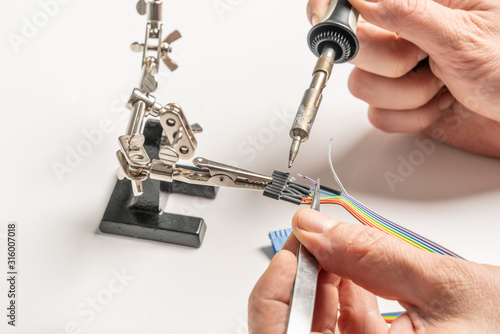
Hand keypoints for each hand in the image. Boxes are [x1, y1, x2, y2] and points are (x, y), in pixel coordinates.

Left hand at [248, 209, 499, 332]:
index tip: (295, 242)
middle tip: (313, 241)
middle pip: (294, 332)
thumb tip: (314, 228)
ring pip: (316, 332)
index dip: (278, 284)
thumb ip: (371, 254)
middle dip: (301, 282)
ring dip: (322, 289)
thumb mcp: (443, 287)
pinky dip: (344, 304)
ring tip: (338, 252)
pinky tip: (356, 276)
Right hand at [306, 0, 499, 157]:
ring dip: (407, 95)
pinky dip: (411, 118)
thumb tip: (360, 0)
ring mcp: (400, 70)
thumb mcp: (462, 35)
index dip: (331, 6)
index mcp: (423, 4)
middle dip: (391, 63)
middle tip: (424, 60)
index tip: (323, 19)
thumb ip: (406, 13)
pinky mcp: (400, 102)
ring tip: (443, 85)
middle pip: (355, 47)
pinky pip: (377, 115)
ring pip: (362, 86)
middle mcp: (405, 34)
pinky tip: (440, 105)